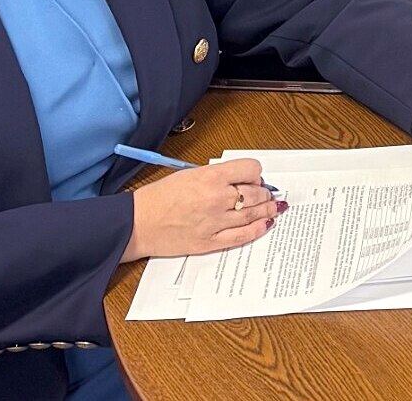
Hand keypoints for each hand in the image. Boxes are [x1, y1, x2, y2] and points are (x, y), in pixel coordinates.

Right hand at [122, 158, 281, 261]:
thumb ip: (216, 176)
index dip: (254, 173)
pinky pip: (242, 236)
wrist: (138, 223)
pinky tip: (266, 224)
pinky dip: (258, 229)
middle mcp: (217, 198)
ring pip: (253, 214)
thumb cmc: (158, 198)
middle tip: (266, 193)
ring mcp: (216, 222)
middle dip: (264, 192)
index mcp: (211, 177)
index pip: (251, 169)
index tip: (253, 177)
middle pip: (256, 193)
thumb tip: (238, 180)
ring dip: (267, 209)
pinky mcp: (211, 242)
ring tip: (273, 207)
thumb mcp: (189, 174)